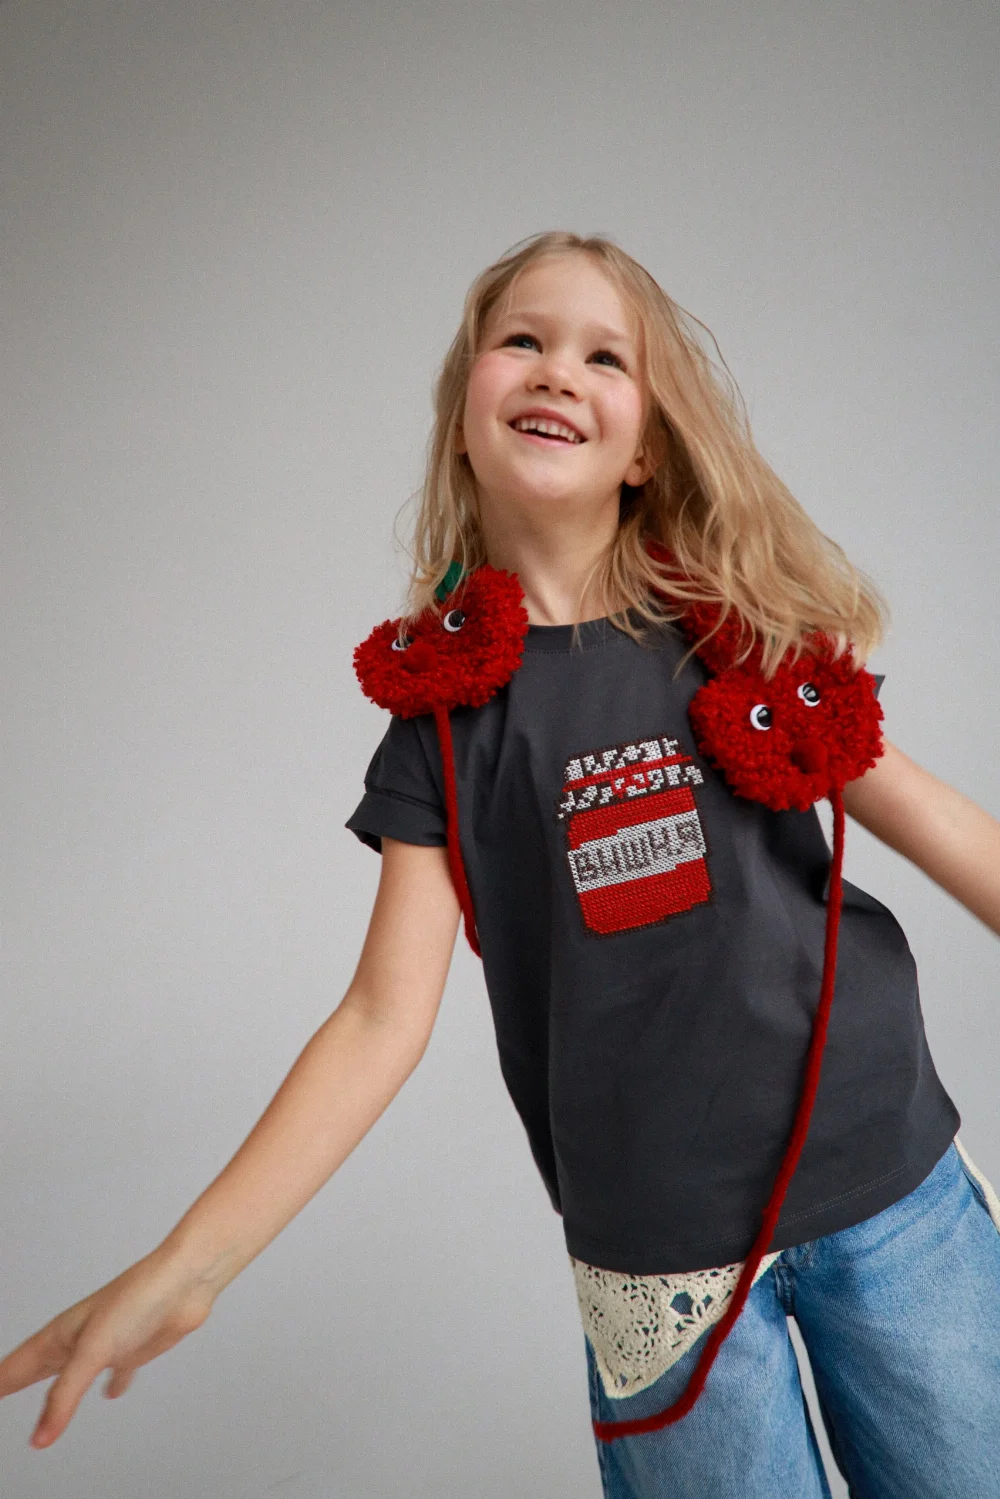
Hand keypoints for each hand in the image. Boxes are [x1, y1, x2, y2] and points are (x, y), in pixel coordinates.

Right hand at [0, 1244, 216, 1447]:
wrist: (186, 1280)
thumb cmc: (138, 1299)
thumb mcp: (92, 1351)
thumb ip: (64, 1395)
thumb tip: (39, 1438)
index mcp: (61, 1336)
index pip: (16, 1368)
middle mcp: (80, 1339)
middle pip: (38, 1368)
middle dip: (16, 1382)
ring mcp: (108, 1344)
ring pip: (73, 1371)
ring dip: (58, 1387)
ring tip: (46, 1406)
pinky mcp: (135, 1349)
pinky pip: (117, 1371)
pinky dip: (112, 1383)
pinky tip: (113, 1391)